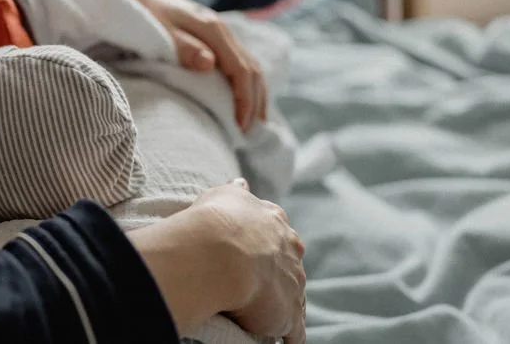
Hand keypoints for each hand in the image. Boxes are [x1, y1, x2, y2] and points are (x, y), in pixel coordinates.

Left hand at [79, 0, 266, 131]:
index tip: (240, 126)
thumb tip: (210, 64)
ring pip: (250, 64)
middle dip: (254, 102)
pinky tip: (245, 98)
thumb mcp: (159, 31)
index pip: (241, 70)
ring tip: (254, 121)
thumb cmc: (144, 13)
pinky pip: (240, 60)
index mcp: (212, 29)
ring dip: (256, 93)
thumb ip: (183, 47)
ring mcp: (219, 31)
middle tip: (248, 132)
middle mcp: (221, 29)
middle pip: (252, 69)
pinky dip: (248, 82)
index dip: (244, 100)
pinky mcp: (213, 35)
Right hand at [128, 179, 305, 340]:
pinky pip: (294, 333)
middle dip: (280, 274)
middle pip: (292, 266)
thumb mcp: (224, 194)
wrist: (219, 252)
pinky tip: (281, 341)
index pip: (279, 235)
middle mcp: (291, 252)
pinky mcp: (289, 315)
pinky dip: (287, 337)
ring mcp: (293, 284)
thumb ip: (235, 191)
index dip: (267, 245)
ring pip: (294, 298)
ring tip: (265, 315)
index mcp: (276, 223)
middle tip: (259, 284)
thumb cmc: (215, 221)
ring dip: (282, 306)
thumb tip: (240, 182)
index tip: (256, 252)